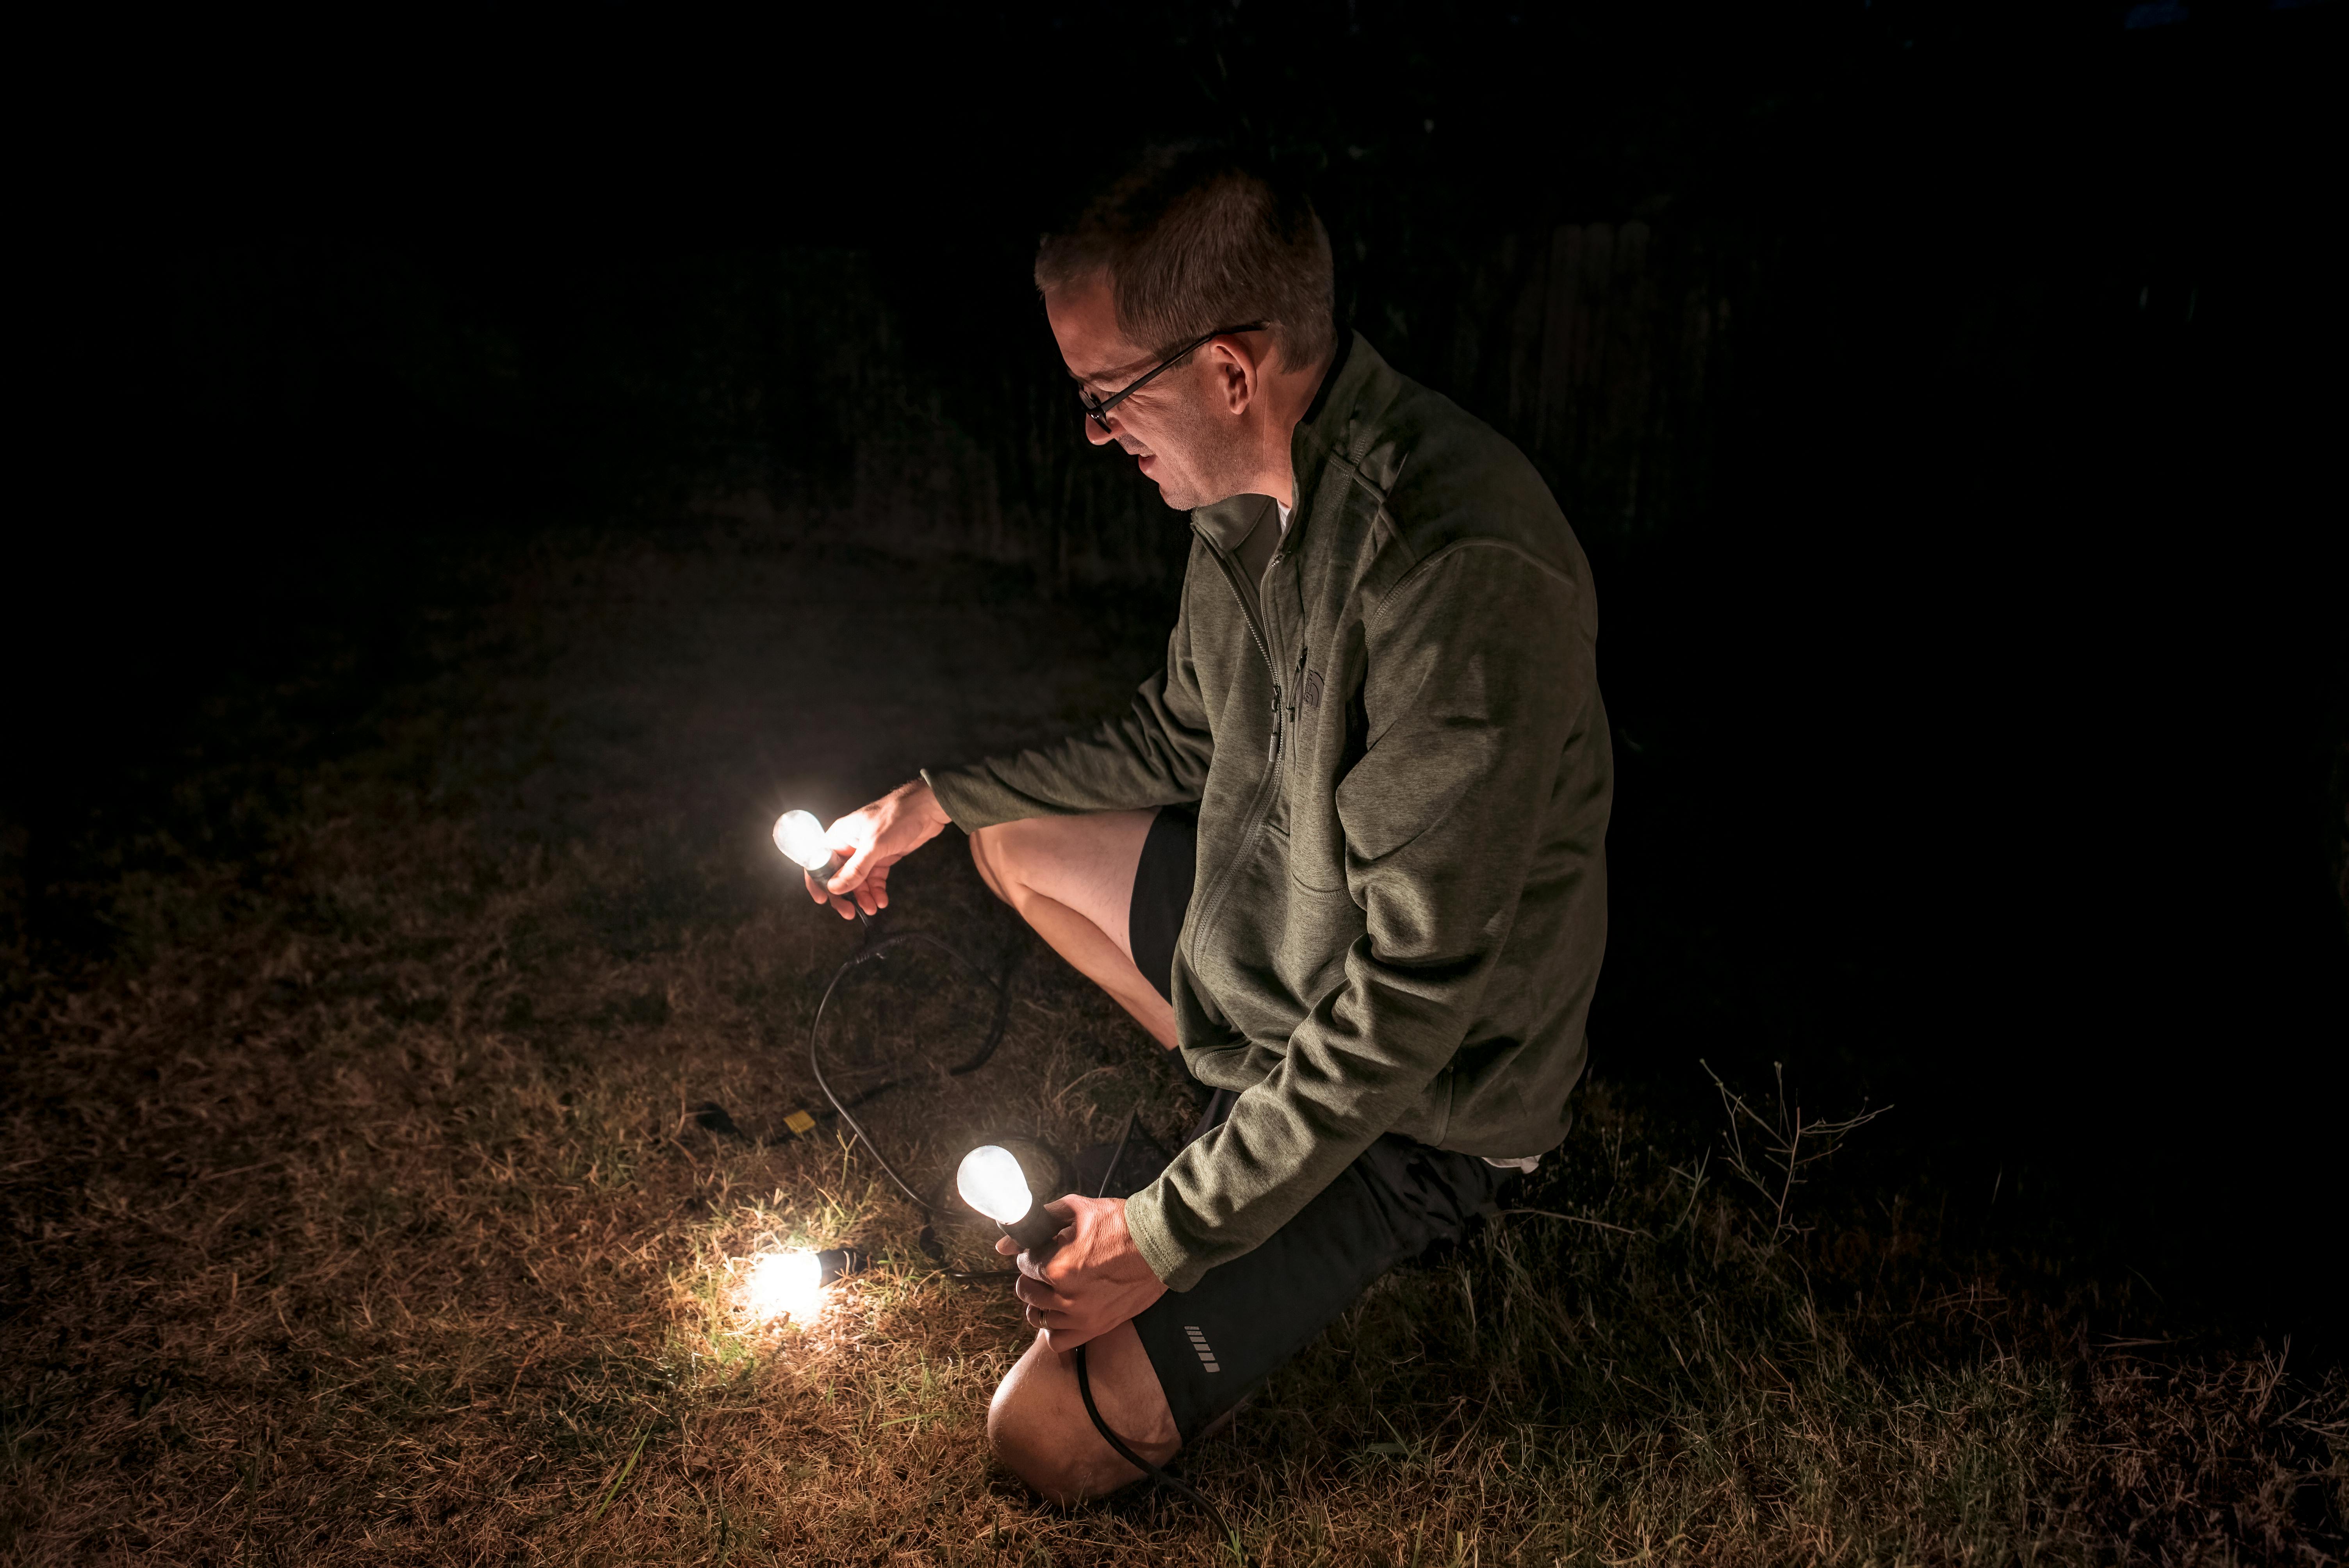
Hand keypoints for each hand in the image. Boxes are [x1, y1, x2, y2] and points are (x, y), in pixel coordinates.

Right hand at [806, 780, 952, 919]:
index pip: (819, 862)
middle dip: (844, 896)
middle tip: (850, 913)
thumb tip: (834, 888)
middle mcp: (849, 846)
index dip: (817, 882)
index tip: (823, 900)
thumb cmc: (897, 816)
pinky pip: (874, 880)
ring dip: (863, 897)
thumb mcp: (873, 846)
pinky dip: (876, 891)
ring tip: (873, 908)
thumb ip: (855, 869)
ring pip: (858, 881)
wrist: (926, 809)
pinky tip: (881, 900)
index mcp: (839, 836)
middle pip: (839, 876)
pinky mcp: (882, 858)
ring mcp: (866, 853)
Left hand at [997, 1195, 1167, 1351]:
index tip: (1041, 1251)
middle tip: (1046, 1267)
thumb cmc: (1122, 1223)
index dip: (1030, 1254)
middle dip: (1033, 1276)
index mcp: (1058, 1266)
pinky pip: (1058, 1341)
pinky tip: (1061, 1313)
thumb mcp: (1078, 1209)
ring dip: (1040, 1302)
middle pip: (1027, 1292)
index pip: (1024, 1264)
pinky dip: (1054, 1329)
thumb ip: (1040, 1221)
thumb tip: (1004, 1242)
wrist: (1161, 1242)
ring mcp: (1082, 1316)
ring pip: (1038, 1318)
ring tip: (1052, 1289)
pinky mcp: (1097, 1327)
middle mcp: (1067, 1297)